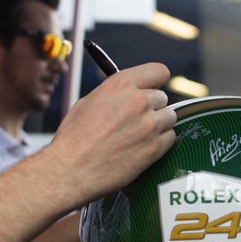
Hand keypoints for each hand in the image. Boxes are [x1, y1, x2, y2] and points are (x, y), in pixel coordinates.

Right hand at [49, 62, 175, 202]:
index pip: (159, 71)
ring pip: (170, 117)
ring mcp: (149, 125)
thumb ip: (115, 94)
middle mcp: (138, 101)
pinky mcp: (154, 148)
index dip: (155, 82)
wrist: (70, 170)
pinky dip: (160, 142)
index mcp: (120, 84)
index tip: (150, 89)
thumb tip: (129, 93)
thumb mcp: (88, 102)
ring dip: (158, 124)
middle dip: (152, 107)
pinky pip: (170, 138)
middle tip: (137, 119)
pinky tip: (143, 147)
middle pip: (163, 97)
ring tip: (139, 135)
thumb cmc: (74, 137)